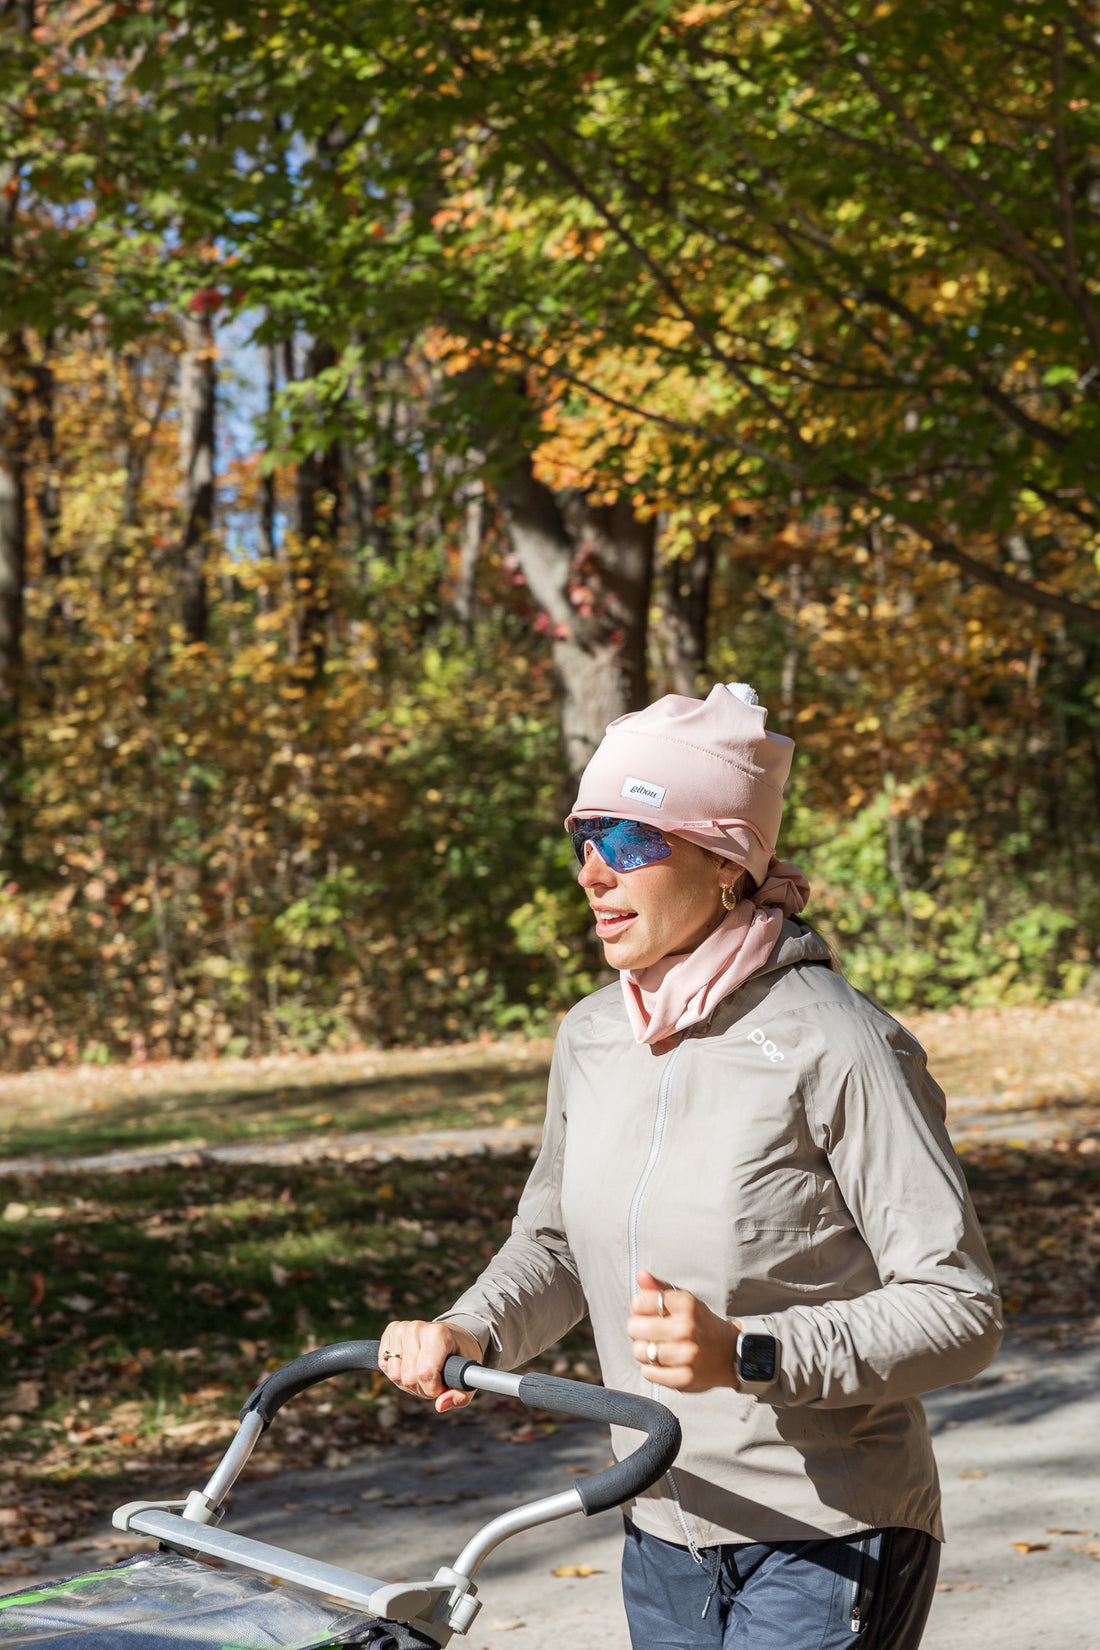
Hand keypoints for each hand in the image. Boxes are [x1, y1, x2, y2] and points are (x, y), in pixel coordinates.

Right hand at [378, 1320, 483, 1413]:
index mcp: (439, 1334)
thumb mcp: (467, 1376)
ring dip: (408, 1383)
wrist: (452, 1335)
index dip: (433, 1389)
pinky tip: (410, 1366)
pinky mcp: (391, 1331)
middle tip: (433, 1380)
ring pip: (395, 1375)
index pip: (426, 1373)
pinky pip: (385, 1366)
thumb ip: (460, 1396)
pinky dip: (397, 1374)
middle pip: (409, 1378)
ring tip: (421, 1374)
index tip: (442, 1386)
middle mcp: (417, 1328)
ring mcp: (402, 1328)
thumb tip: (440, 1406)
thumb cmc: (460, 1356)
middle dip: (421, 1388)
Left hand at [626, 1269, 738, 1392]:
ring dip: (644, 1352)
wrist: (730, 1353)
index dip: (638, 1308)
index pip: (638, 1302)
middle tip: (650, 1333)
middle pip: (634, 1328)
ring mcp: (687, 1354)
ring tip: (657, 1349)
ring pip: (640, 1352)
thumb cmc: (700, 1323)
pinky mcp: (685, 1378)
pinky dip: (651, 1370)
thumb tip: (640, 1274)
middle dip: (637, 1330)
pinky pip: (649, 1373)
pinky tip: (663, 1364)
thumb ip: (659, 1288)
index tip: (647, 1313)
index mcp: (685, 1304)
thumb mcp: (684, 1301)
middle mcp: (687, 1327)